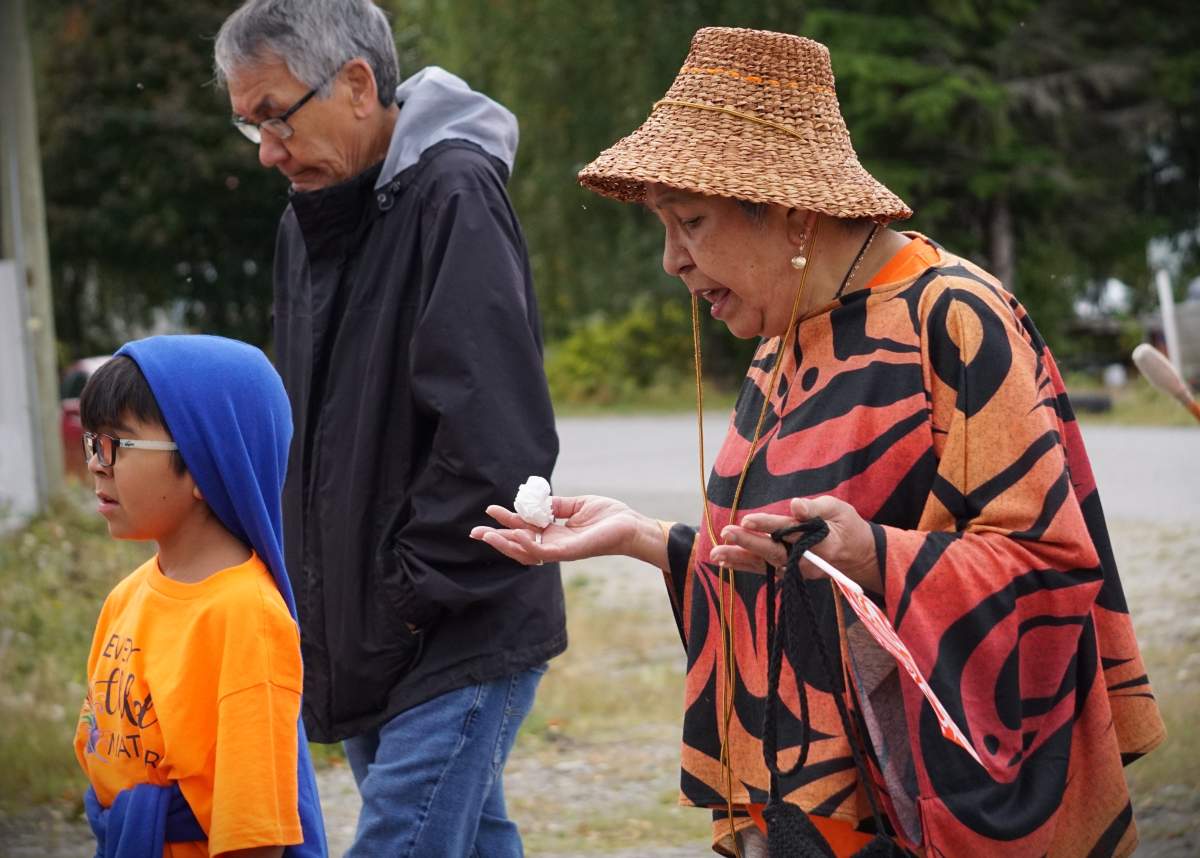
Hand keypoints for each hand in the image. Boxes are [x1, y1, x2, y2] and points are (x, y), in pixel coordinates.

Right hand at [470, 494, 651, 565]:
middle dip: (496, 539)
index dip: (506, 522)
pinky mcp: (569, 552)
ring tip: (487, 535)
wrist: (631, 526)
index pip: (524, 529)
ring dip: (505, 544)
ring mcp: (560, 550)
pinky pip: (542, 551)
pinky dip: (526, 544)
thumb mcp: (577, 505)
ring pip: (526, 552)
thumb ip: (556, 505)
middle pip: (519, 544)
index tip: (490, 510)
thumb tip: (537, 500)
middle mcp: (554, 544)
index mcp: (555, 533)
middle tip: (474, 532)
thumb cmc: (609, 516)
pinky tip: (513, 535)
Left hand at [709, 496, 881, 593]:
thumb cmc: (847, 526)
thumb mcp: (838, 510)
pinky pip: (764, 569)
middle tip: (725, 533)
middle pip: (773, 551)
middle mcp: (806, 560)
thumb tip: (795, 505)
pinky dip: (743, 565)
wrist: (857, 556)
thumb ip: (816, 507)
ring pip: (764, 564)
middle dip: (748, 542)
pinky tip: (723, 562)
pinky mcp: (789, 572)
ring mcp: (797, 570)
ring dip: (738, 559)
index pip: (790, 532)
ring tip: (715, 554)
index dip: (769, 525)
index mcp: (822, 542)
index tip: (748, 519)